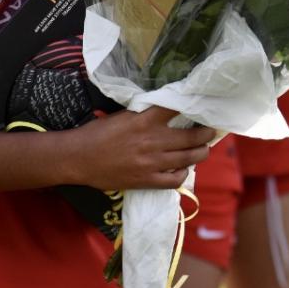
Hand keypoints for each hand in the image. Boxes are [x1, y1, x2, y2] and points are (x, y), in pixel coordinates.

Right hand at [69, 105, 215, 190]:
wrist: (78, 158)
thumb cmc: (97, 134)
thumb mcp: (122, 116)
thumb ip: (144, 115)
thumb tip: (163, 112)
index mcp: (144, 120)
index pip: (176, 109)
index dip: (193, 107)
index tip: (202, 107)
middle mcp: (153, 140)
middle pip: (191, 136)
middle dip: (205, 133)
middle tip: (210, 131)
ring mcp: (151, 162)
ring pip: (188, 158)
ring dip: (201, 153)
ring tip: (204, 149)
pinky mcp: (146, 180)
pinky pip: (174, 179)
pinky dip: (183, 174)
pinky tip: (183, 169)